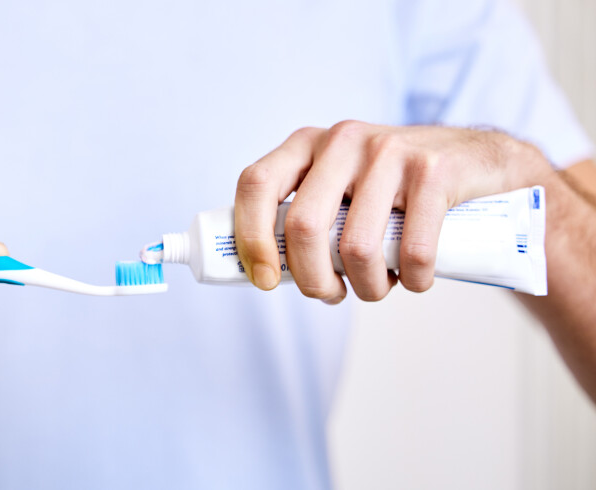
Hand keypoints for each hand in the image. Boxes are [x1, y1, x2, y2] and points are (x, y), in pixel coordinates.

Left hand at [234, 121, 552, 302]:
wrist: (484, 163)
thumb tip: (261, 270)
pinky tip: (416, 278)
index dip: (251, 239)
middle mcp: (344, 139)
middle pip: (303, 227)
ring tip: (377, 287)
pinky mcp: (434, 170)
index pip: (256, 185)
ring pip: (356, 248)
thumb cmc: (398, 192)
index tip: (265, 280)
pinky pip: (412, 250)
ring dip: (367, 287)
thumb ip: (304, 215)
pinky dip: (412, 280)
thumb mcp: (343, 189)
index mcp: (309, 144)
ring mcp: (390, 150)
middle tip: (330, 295)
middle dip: (312, 279)